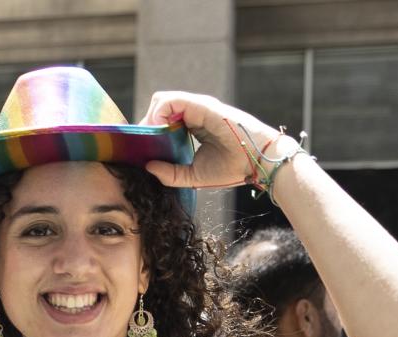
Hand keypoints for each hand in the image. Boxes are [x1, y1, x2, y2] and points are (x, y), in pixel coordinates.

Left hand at [138, 91, 293, 192]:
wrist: (256, 162)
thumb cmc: (231, 168)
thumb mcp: (193, 175)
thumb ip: (170, 173)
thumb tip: (147, 166)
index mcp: (192, 126)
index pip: (162, 120)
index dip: (148, 132)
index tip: (140, 149)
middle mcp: (193, 113)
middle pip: (158, 108)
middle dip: (146, 125)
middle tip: (142, 145)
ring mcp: (197, 107)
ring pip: (161, 100)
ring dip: (150, 119)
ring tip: (150, 140)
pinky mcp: (202, 106)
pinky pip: (171, 101)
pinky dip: (159, 114)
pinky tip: (158, 132)